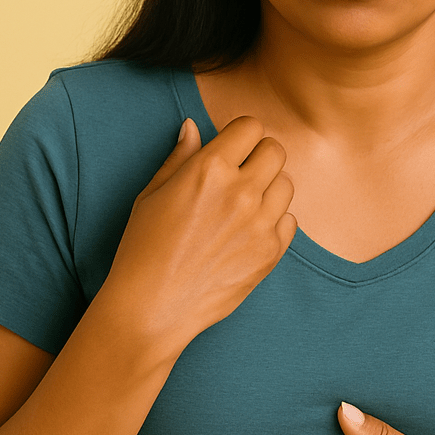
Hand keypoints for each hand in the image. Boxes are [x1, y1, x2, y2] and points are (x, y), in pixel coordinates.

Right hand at [102, 116, 296, 356]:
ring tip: (243, 206)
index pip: (251, 126)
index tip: (231, 148)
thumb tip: (193, 126)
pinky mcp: (271, 252)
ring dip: (269, 188)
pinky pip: (290, 220)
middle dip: (259, 156)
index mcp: (210, 169)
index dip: (240, 134)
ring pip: (286, 184)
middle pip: (276, 150)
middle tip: (240, 174)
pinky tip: (248, 232)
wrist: (153, 308)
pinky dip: (274, 221)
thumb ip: (180, 156)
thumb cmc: (143, 248)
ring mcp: (260, 223)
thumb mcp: (152, 194)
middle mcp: (241, 191)